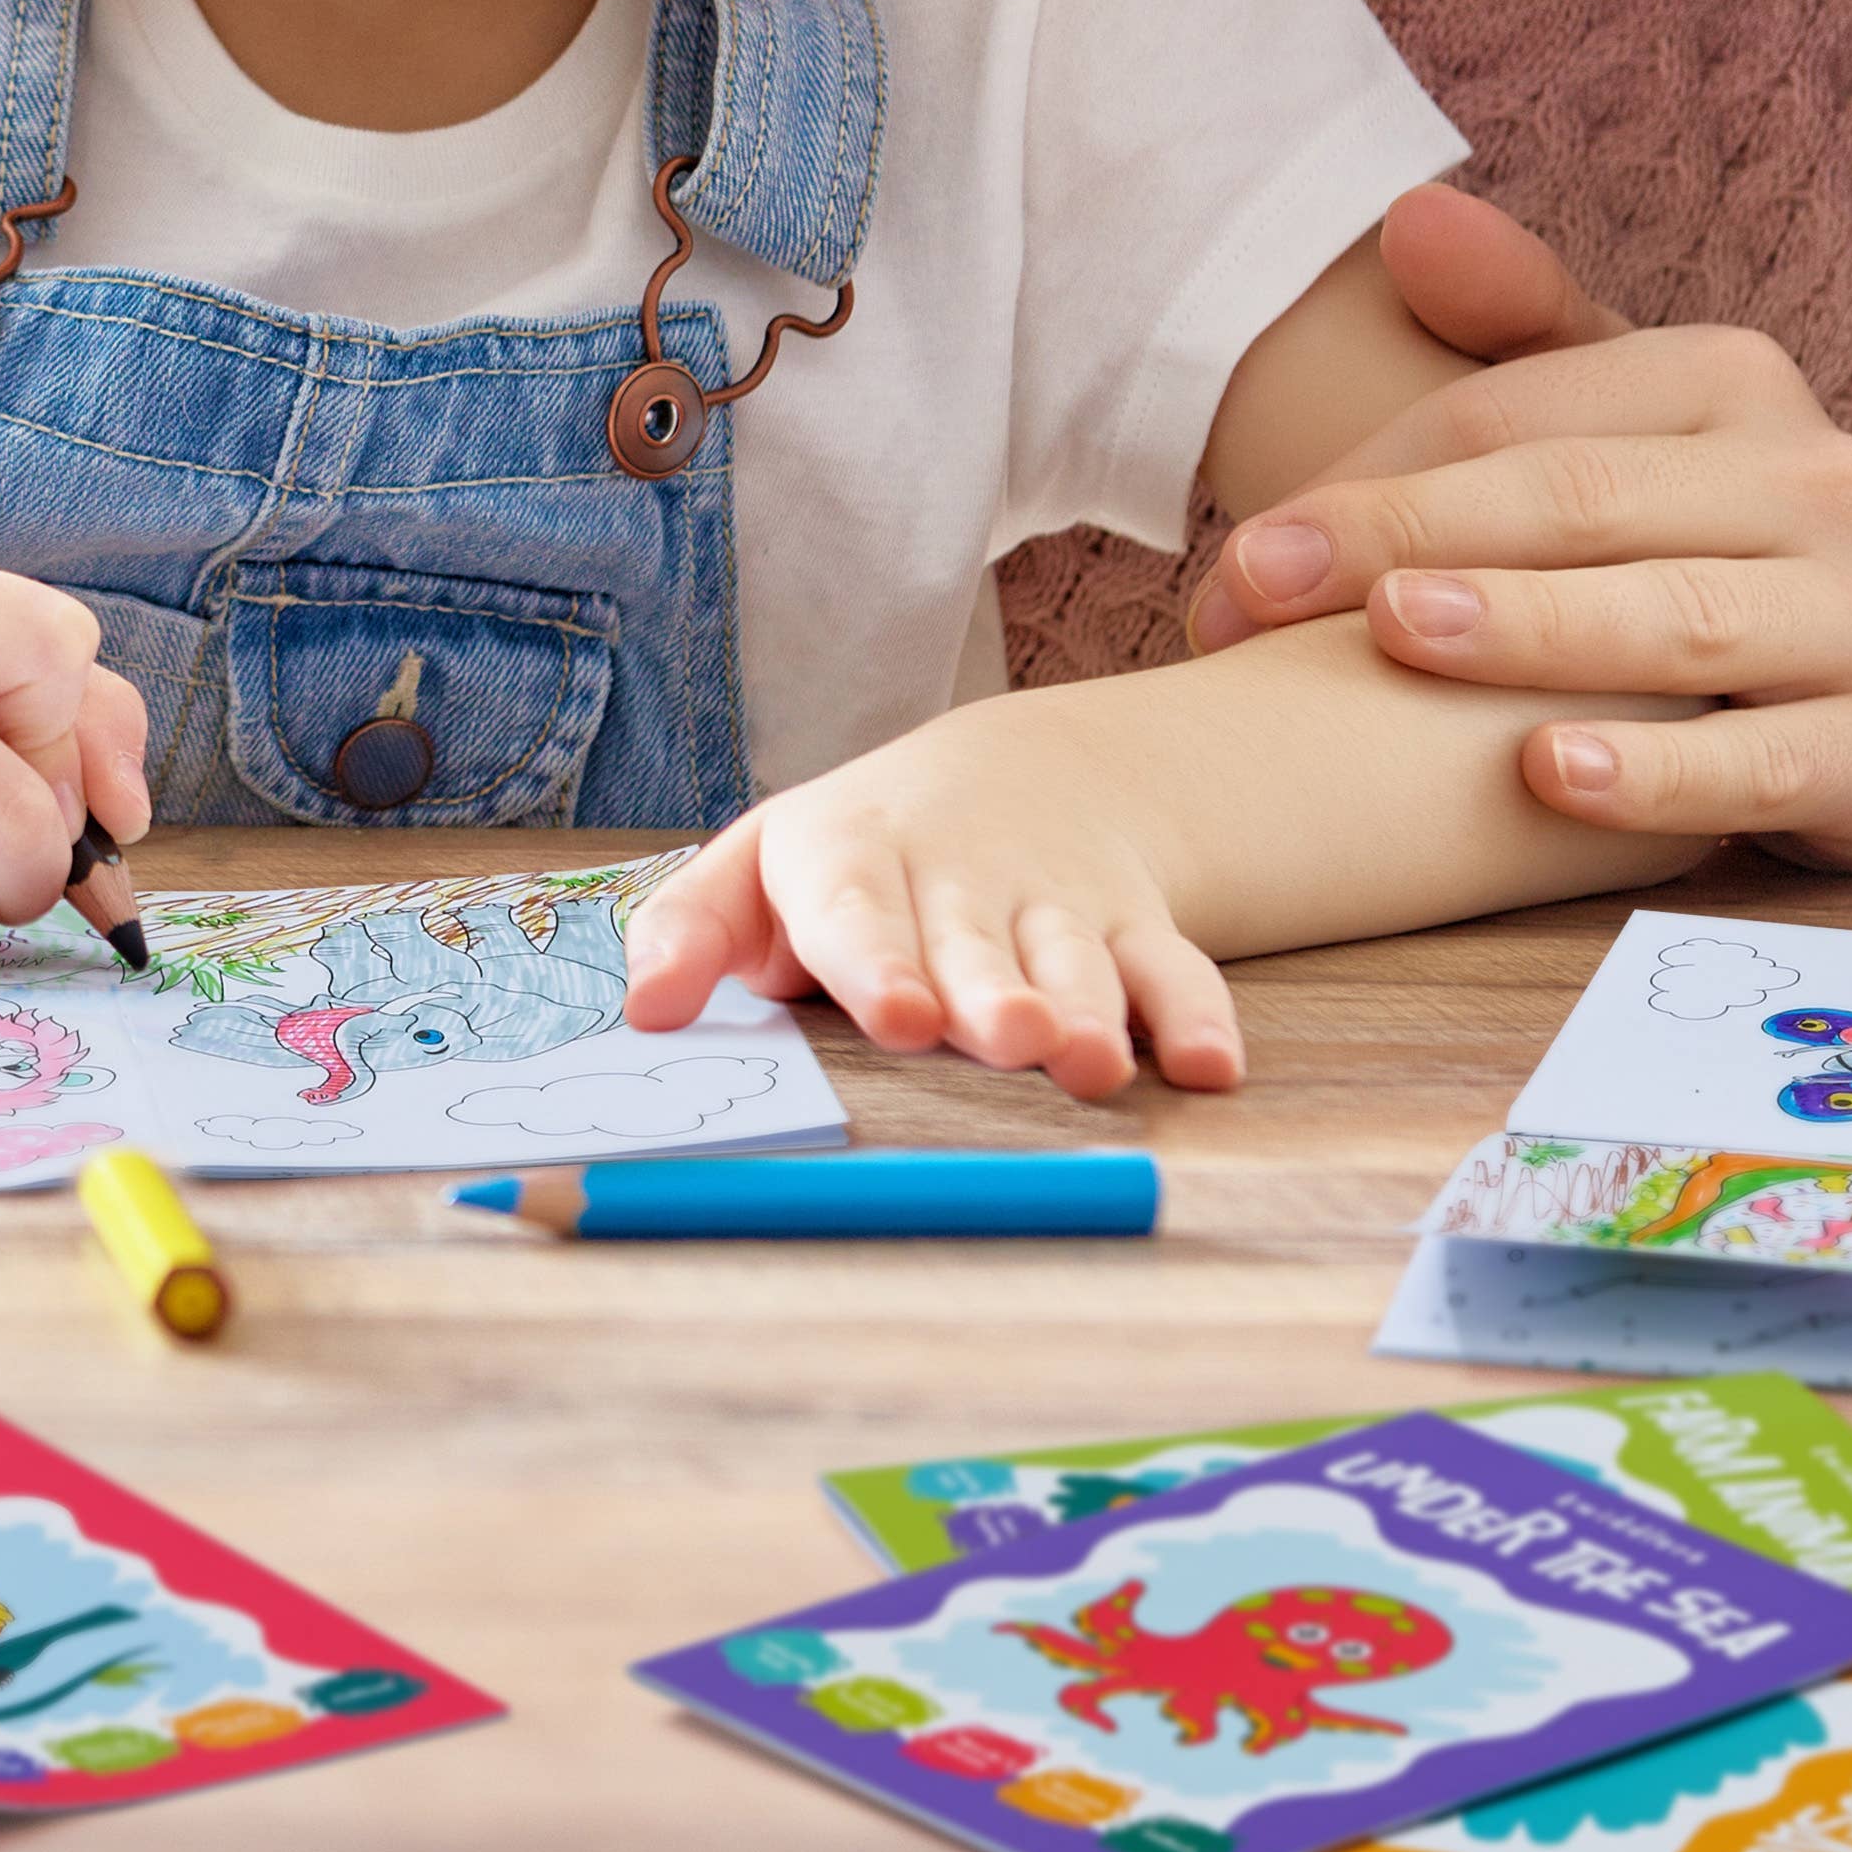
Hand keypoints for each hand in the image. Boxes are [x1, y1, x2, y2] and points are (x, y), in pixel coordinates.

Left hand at [621, 701, 1243, 1104]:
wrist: (1008, 782)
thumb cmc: (850, 859)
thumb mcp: (755, 874)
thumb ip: (690, 934)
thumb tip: (643, 1017)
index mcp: (855, 860)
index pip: (861, 909)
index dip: (879, 961)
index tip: (896, 1015)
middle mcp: (963, 880)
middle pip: (979, 943)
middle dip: (993, 994)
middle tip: (1007, 1039)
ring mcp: (1054, 904)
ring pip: (1079, 958)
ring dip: (1094, 1010)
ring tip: (1092, 1063)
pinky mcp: (1131, 928)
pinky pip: (1176, 969)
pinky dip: (1198, 1017)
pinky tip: (1209, 1069)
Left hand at [1190, 188, 1851, 872]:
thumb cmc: (1711, 554)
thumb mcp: (1631, 430)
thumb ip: (1522, 326)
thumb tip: (1407, 218)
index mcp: (1733, 379)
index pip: (1514, 416)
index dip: (1365, 481)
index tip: (1237, 563)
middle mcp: (1819, 479)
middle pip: (1576, 503)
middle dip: (1400, 543)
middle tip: (1252, 596)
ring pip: (1670, 622)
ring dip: (1526, 630)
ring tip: (1396, 636)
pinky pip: (1761, 763)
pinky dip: (1656, 773)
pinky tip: (1547, 776)